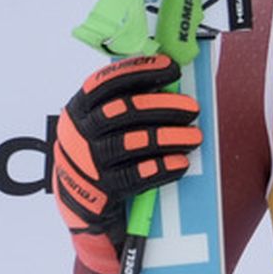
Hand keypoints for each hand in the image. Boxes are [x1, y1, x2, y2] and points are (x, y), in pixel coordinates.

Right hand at [55, 54, 201, 273]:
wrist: (81, 206)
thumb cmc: (101, 156)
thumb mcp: (102, 126)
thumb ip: (126, 105)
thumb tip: (171, 82)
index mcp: (78, 110)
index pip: (105, 82)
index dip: (139, 72)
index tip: (171, 68)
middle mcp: (77, 134)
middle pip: (123, 111)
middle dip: (163, 106)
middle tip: (193, 109)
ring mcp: (86, 163)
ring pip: (131, 142)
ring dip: (169, 137)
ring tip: (195, 137)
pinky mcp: (100, 190)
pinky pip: (135, 177)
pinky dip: (162, 168)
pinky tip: (181, 163)